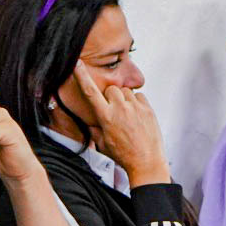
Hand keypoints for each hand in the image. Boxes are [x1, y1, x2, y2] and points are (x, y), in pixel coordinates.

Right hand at [72, 63, 168, 184]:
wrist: (146, 162)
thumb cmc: (123, 156)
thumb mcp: (103, 144)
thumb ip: (95, 130)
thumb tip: (90, 122)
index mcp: (105, 117)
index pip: (90, 92)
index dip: (82, 76)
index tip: (77, 63)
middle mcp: (120, 109)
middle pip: (111, 89)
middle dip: (111, 96)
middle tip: (115, 110)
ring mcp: (135, 108)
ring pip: (126, 91)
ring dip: (124, 99)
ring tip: (127, 115)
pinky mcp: (148, 109)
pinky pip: (139, 96)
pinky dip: (137, 103)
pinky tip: (137, 116)